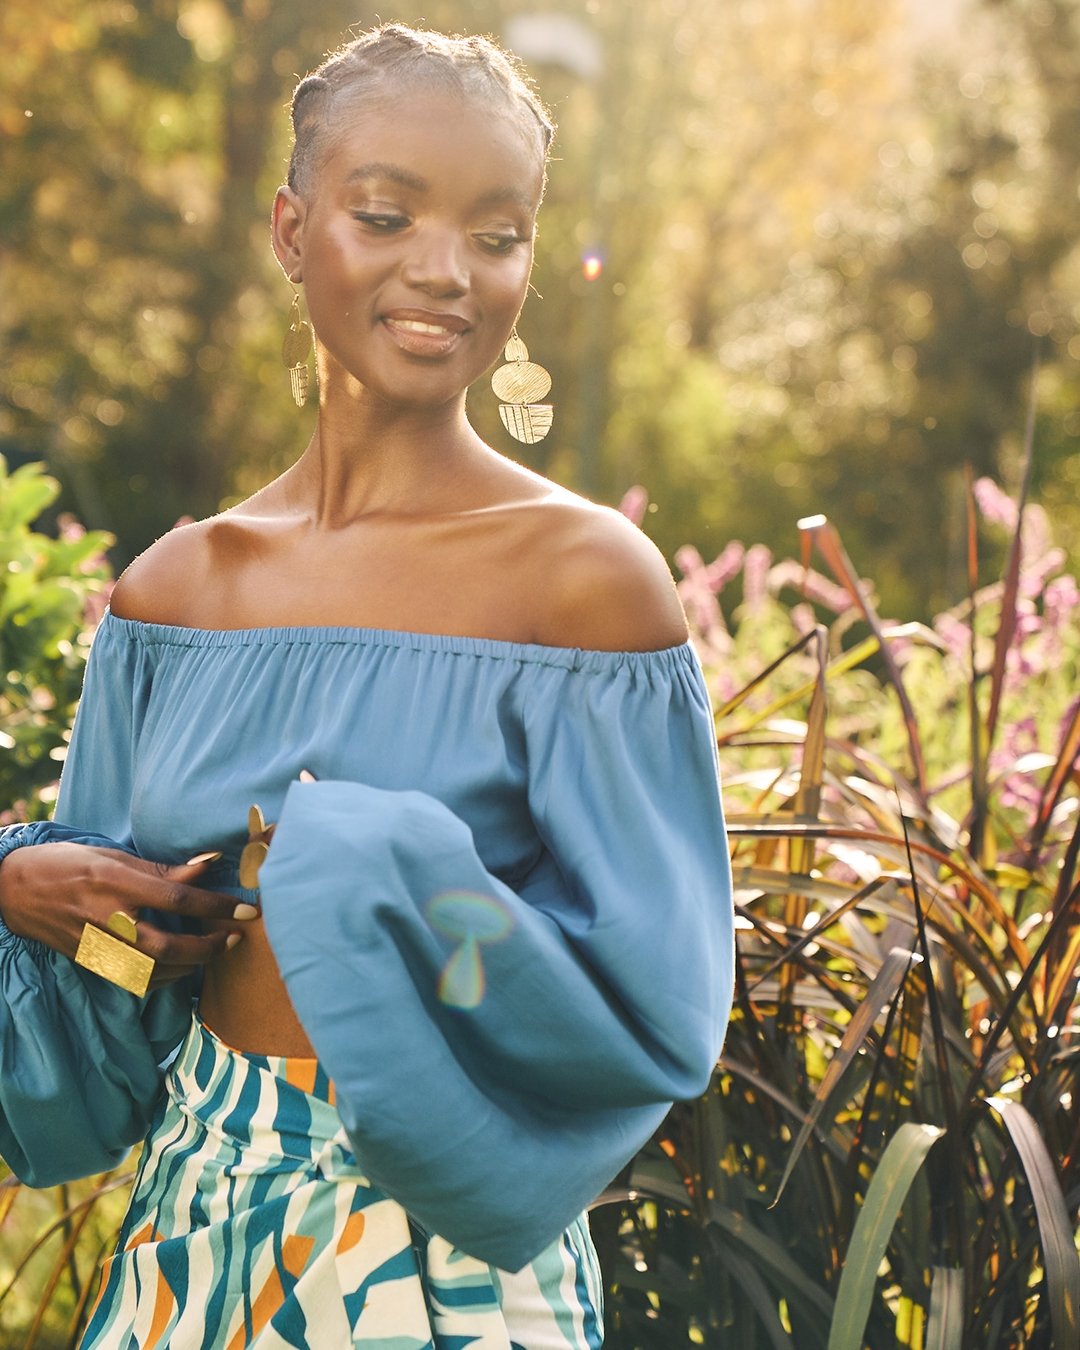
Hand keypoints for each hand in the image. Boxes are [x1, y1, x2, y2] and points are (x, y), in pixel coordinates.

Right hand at [0, 843, 253, 987]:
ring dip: (191, 966)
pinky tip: (183, 966)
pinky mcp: (91, 964)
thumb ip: (160, 868)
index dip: (215, 905)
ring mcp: (96, 946)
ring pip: (153, 972)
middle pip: (167, 946)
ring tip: (215, 951)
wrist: (14, 891)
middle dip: (208, 947)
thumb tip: (208, 864)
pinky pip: (135, 981)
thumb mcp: (112, 855)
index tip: (245, 910)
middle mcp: (106, 918)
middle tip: (234, 937)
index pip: (176, 898)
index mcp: (114, 882)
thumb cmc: (67, 864)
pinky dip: (165, 978)